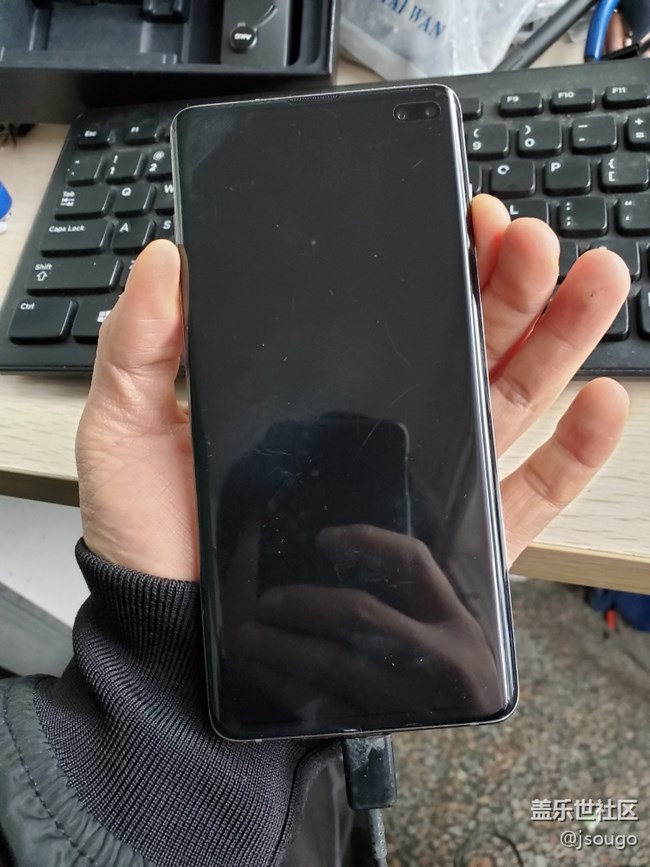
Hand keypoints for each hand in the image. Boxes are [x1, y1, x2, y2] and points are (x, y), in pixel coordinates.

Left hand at [76, 197, 628, 578]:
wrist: (182, 640)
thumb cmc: (157, 544)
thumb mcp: (127, 430)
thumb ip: (142, 345)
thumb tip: (168, 258)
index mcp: (322, 393)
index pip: (393, 314)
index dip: (436, 262)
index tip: (465, 219)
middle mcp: (383, 430)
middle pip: (466, 343)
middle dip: (509, 282)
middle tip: (531, 239)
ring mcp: (425, 483)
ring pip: (510, 399)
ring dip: (559, 338)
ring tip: (591, 280)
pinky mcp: (451, 545)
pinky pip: (530, 494)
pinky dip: (576, 450)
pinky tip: (600, 401)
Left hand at [233, 524, 501, 718]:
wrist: (482, 746)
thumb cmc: (462, 667)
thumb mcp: (463, 621)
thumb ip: (433, 576)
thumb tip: (404, 511)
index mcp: (458, 620)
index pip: (412, 562)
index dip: (367, 540)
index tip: (325, 537)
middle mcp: (440, 657)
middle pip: (361, 613)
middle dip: (304, 600)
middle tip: (267, 598)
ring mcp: (408, 699)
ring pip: (332, 663)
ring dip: (279, 645)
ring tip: (245, 632)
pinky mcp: (382, 731)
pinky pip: (320, 705)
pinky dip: (281, 684)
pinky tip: (257, 670)